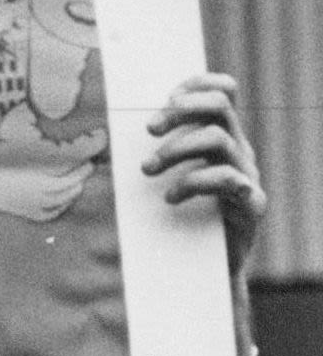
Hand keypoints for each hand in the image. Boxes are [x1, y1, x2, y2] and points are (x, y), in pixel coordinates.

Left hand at [144, 72, 265, 276]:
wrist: (205, 270)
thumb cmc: (178, 221)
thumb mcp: (163, 182)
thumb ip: (151, 157)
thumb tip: (105, 138)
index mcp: (220, 138)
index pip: (223, 94)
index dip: (198, 85)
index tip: (166, 95)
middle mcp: (237, 151)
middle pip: (219, 109)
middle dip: (180, 112)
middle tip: (148, 130)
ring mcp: (247, 175)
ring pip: (219, 140)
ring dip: (177, 149)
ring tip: (148, 169)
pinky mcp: (251, 205)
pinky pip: (230, 181)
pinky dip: (196, 184)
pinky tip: (171, 197)